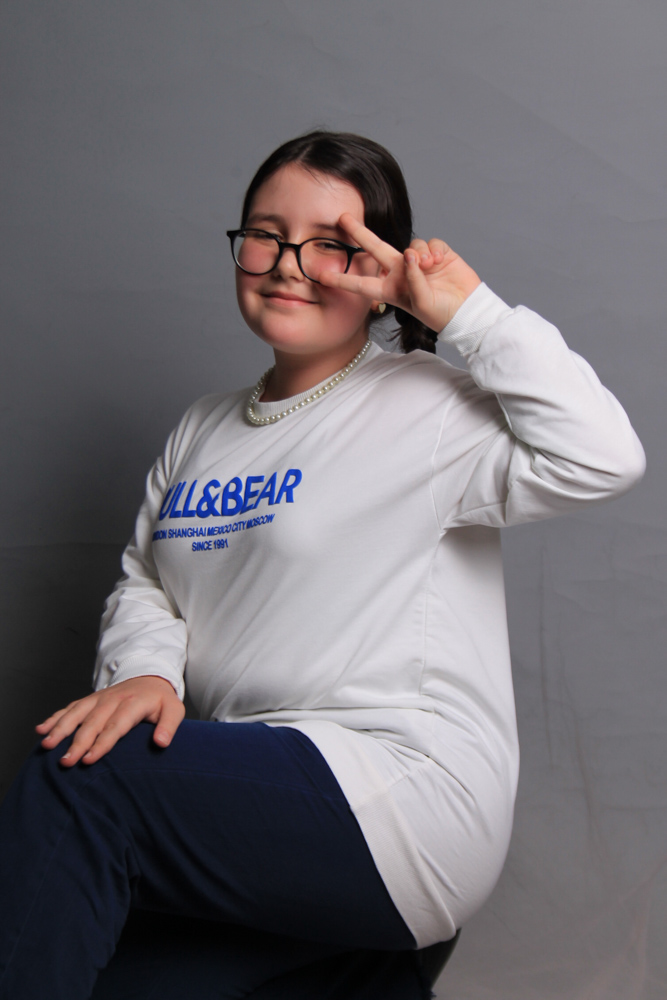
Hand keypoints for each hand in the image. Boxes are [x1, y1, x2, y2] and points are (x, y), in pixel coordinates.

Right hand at [35, 675, 184, 766]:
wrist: (150, 677)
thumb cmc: (161, 700)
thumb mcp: (174, 710)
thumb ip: (169, 726)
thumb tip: (161, 743)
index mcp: (133, 703)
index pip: (115, 726)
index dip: (102, 743)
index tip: (89, 759)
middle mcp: (112, 700)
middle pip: (92, 723)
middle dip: (77, 743)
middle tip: (65, 762)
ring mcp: (98, 698)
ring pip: (76, 713)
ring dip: (60, 729)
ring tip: (47, 744)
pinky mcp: (90, 700)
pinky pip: (70, 708)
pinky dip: (54, 718)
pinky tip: (41, 729)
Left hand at [320, 213, 480, 331]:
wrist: (466, 310)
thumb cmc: (440, 313)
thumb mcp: (420, 302)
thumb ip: (412, 278)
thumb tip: (410, 253)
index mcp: (391, 288)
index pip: (361, 284)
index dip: (342, 280)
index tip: (320, 276)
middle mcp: (401, 271)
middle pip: (375, 248)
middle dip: (359, 233)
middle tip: (342, 218)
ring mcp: (418, 261)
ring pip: (410, 244)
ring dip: (419, 253)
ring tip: (430, 267)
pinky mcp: (437, 253)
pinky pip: (431, 243)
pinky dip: (435, 251)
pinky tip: (440, 262)